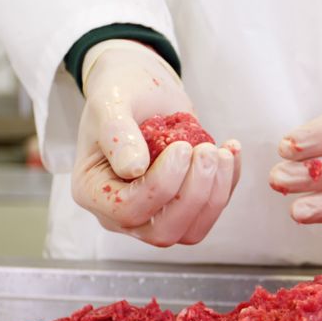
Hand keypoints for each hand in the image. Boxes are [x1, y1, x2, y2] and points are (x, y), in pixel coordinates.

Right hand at [72, 40, 241, 246]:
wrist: (142, 89)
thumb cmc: (121, 93)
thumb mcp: (111, 103)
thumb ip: (116, 133)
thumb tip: (133, 168)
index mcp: (93, 191)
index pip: (128, 209)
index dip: (161, 185)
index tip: (181, 147)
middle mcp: (119, 212)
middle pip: (162, 231)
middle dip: (193, 194)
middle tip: (206, 150)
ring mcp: (151, 214)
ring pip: (189, 231)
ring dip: (214, 195)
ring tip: (220, 151)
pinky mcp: (180, 206)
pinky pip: (209, 213)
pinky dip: (226, 185)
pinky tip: (229, 151)